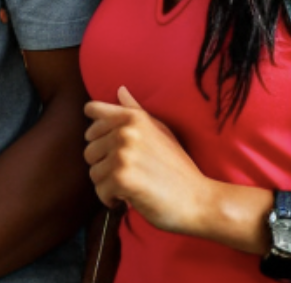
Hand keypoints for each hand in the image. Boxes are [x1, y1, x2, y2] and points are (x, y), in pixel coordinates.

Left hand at [84, 86, 209, 235]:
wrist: (200, 200)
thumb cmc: (178, 168)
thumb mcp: (160, 132)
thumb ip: (134, 111)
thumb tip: (120, 89)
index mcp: (133, 117)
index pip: (91, 110)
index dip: (97, 131)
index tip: (111, 145)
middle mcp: (126, 131)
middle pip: (89, 147)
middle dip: (106, 164)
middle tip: (132, 173)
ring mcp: (123, 154)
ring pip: (93, 171)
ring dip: (109, 184)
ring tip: (133, 186)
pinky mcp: (121, 177)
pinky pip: (100, 190)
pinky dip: (112, 199)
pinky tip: (131, 198)